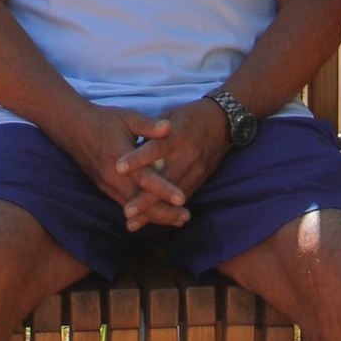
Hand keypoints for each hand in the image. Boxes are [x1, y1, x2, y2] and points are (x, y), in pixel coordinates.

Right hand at [67, 106, 174, 216]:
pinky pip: (126, 205)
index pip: (144, 178)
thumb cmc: (104, 121)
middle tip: (186, 217)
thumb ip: (148, 125)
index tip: (182, 198)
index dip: (163, 189)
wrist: (73, 129)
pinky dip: (143, 213)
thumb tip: (169, 126)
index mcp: (120, 157)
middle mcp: (112, 177)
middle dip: (163, 213)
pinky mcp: (105, 189)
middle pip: (139, 203)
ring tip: (178, 220)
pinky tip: (158, 216)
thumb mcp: (127, 117)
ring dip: (155, 216)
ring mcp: (107, 186)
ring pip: (133, 208)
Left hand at [112, 101, 229, 227]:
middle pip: (165, 180)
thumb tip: (130, 151)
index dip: (137, 159)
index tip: (118, 168)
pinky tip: (153, 221)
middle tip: (127, 212)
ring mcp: (196, 170)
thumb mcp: (169, 116)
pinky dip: (167, 211)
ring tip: (134, 224)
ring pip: (173, 195)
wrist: (223, 121)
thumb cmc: (190, 116)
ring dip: (154, 212)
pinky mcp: (200, 180)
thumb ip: (150, 134)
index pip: (155, 148)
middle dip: (146, 198)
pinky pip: (182, 197)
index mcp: (177, 135)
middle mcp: (187, 155)